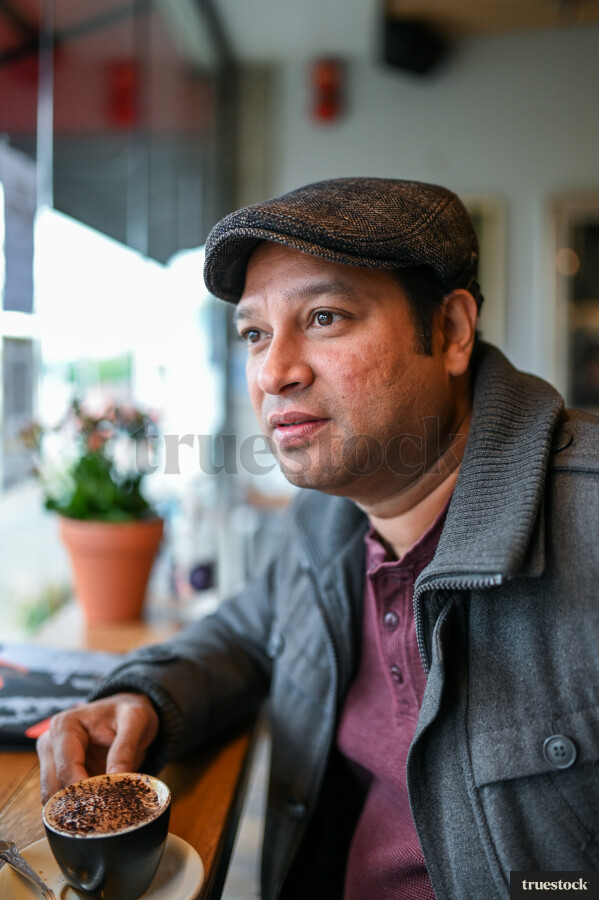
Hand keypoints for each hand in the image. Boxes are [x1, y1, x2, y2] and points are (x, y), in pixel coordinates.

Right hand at [37, 692, 159, 803]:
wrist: (126, 714)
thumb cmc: (128, 713)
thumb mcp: (135, 721)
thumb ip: (125, 749)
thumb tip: (116, 779)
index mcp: (64, 726)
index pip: (67, 770)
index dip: (86, 790)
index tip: (109, 802)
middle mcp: (50, 744)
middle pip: (54, 788)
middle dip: (79, 803)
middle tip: (106, 809)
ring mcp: (51, 761)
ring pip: (53, 798)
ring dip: (77, 808)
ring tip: (104, 807)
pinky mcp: (58, 775)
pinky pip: (62, 800)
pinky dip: (78, 807)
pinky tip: (98, 805)